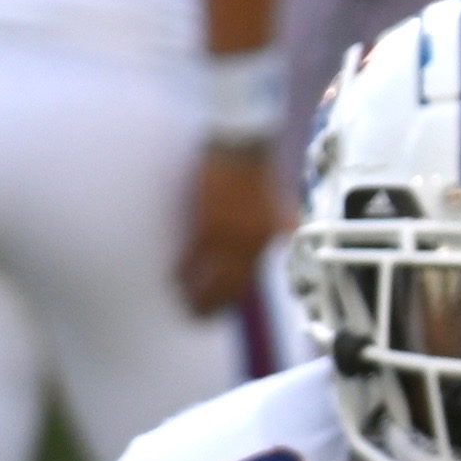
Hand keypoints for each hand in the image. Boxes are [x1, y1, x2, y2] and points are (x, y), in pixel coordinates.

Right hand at [175, 137, 285, 317]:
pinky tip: (173, 276)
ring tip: (181, 302)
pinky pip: (193, 260)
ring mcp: (229, 239)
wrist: (239, 143)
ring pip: (210, 280)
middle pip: (230, 288)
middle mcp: (251, 245)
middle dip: (212, 306)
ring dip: (194, 294)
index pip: (249, 280)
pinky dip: (183, 271)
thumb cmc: (253, 167)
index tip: (218, 311)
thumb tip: (287, 231)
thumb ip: (278, 220)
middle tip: (196, 317)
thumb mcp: (274, 198)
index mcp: (267, 238)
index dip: (232, 299)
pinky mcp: (209, 227)